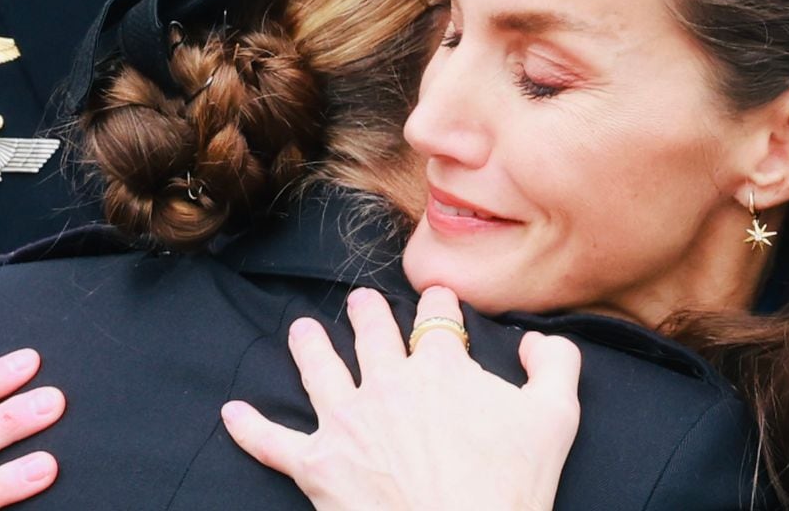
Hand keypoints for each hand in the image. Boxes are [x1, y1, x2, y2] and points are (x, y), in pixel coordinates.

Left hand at [220, 286, 581, 510]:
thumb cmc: (511, 488)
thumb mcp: (557, 417)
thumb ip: (555, 364)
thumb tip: (537, 340)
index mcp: (441, 366)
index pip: (436, 318)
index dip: (438, 304)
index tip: (437, 299)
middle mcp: (387, 383)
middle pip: (370, 333)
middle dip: (366, 313)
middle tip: (360, 303)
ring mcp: (347, 423)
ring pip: (319, 370)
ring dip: (308, 346)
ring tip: (301, 331)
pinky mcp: (318, 467)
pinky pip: (272, 443)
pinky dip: (249, 428)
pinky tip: (231, 413)